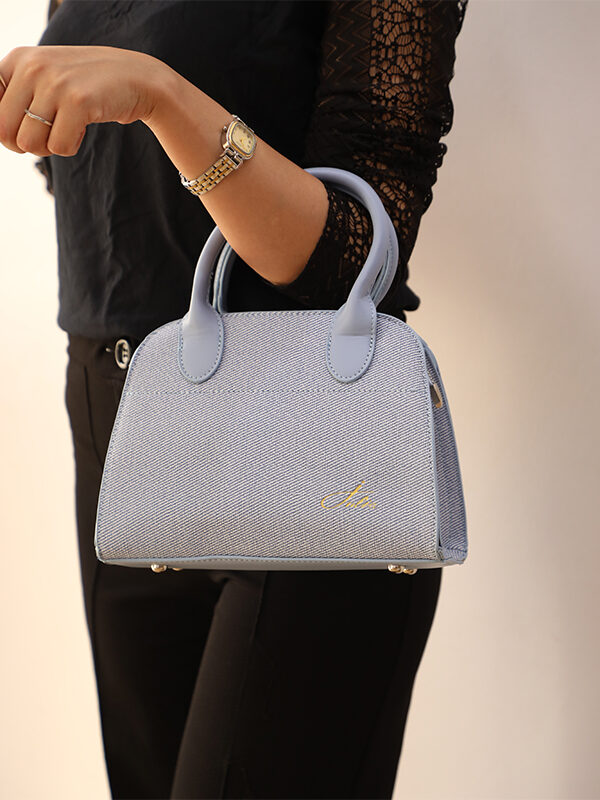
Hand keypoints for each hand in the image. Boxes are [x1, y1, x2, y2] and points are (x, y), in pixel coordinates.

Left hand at [0, 45, 166, 156]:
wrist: (134, 78)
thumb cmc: (84, 87)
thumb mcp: (44, 81)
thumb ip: (16, 101)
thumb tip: (2, 136)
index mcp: (17, 60)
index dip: (6, 130)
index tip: (26, 127)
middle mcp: (31, 67)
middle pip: (4, 132)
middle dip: (24, 144)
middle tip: (47, 134)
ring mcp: (55, 83)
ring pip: (28, 143)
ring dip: (48, 147)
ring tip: (65, 129)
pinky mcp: (78, 102)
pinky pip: (58, 147)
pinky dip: (70, 147)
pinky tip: (81, 128)